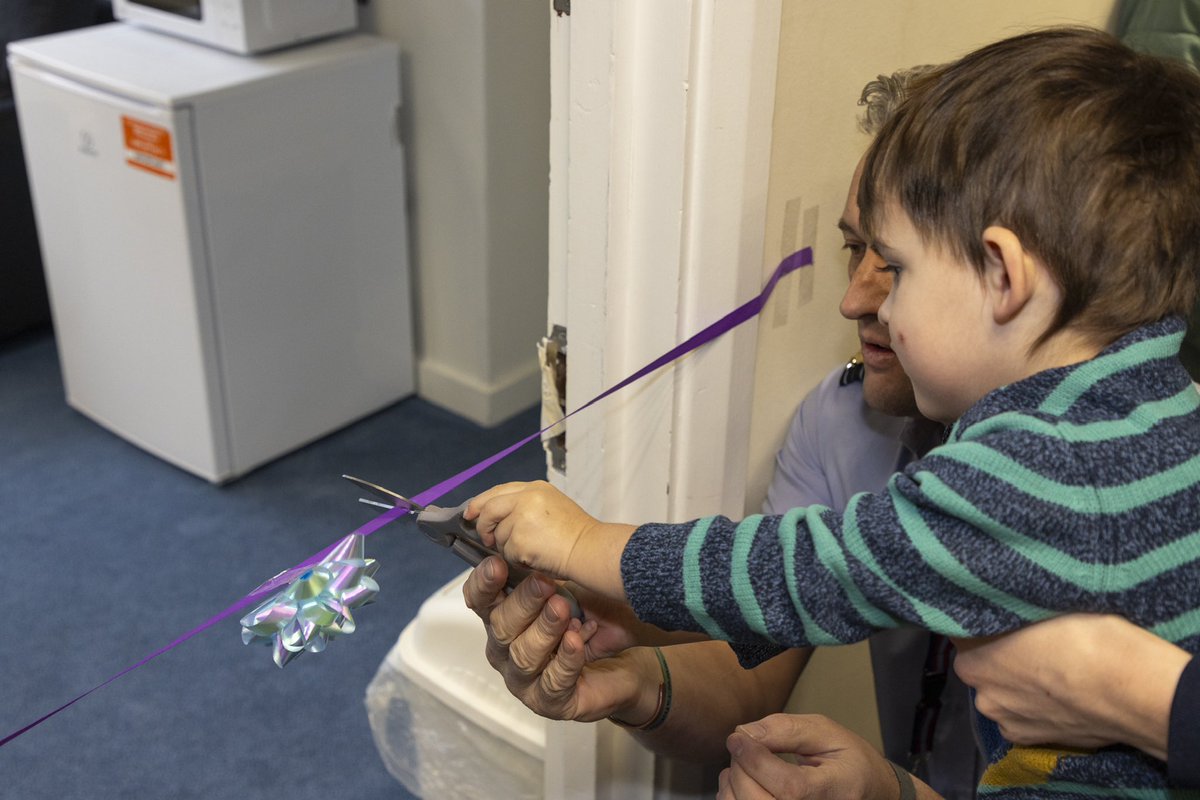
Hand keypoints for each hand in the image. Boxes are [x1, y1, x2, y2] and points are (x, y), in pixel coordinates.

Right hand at [462, 555, 656, 721]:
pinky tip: (577, 641)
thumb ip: (543, 575)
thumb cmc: (587, 622)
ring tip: (565, 610)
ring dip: (544, 629)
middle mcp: (505, 649)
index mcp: (501, 617)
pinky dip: (565, 659)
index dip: (483, 584)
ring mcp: (523, 679)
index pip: (479, 600)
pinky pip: (552, 682)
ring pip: (523, 655)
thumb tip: (530, 545)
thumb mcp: (567, 590)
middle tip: (544, 582)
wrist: (623, 664)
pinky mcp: (548, 702)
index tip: (498, 564)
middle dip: (523, 602)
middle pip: (501, 626)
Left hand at [467, 481, 633, 598]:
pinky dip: (516, 559)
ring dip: (508, 547)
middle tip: (488, 539)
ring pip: (498, 535)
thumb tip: (497, 517)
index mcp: (536, 488)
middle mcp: (527, 497)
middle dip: (484, 526)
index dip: (481, 502)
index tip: (470, 513)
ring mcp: (521, 517)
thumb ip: (525, 506)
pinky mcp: (519, 538)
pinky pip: (506, 553)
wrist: (589, 549)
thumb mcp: (552, 507)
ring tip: (532, 550)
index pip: (499, 491)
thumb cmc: (575, 534)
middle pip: (489, 509)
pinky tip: (534, 557)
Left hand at [718, 714, 904, 798]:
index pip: (790, 788)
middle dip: (741, 769)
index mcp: (837, 791)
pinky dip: (733, 796)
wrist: (867, 790)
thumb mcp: (828, 733)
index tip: (738, 738)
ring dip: (733, 782)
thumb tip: (747, 733)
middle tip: (743, 745)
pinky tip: (744, 780)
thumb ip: (787, 730)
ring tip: (744, 761)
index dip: (756, 762)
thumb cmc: (849, 762)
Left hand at [954, 614, 1188, 760]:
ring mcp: (1004, 719)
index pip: (964, 633)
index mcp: (973, 655)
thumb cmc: (1087, 637)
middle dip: (1000, 655)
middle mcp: (980, 690)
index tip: (1006, 617)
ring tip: (1052, 673)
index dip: (985, 623)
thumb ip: (1010, 613)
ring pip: (1001, 693)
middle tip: (1034, 644)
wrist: (1130, 689)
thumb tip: (1002, 606)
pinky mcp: (1029, 740)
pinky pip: (1020, 717)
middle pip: (982, 665)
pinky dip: (1032, 708)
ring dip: (1016, 684)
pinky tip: (1057, 697)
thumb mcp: (1040, 606)